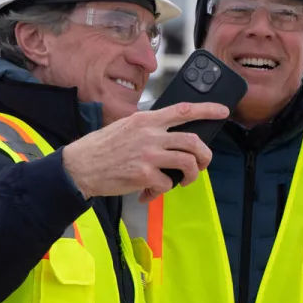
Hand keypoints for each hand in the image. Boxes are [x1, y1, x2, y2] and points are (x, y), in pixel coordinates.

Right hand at [62, 102, 228, 202]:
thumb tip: (172, 138)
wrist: (80, 166)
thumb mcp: (127, 126)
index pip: (183, 110)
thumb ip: (150, 128)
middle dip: (205, 155)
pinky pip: (167, 184)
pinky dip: (162, 191)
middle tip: (203, 162)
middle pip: (193, 142)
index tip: (222, 111)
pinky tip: (150, 192)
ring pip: (187, 163)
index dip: (207, 109)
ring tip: (185, 180)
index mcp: (147, 119)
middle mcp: (150, 134)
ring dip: (191, 175)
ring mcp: (148, 154)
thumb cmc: (102, 147)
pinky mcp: (143, 175)